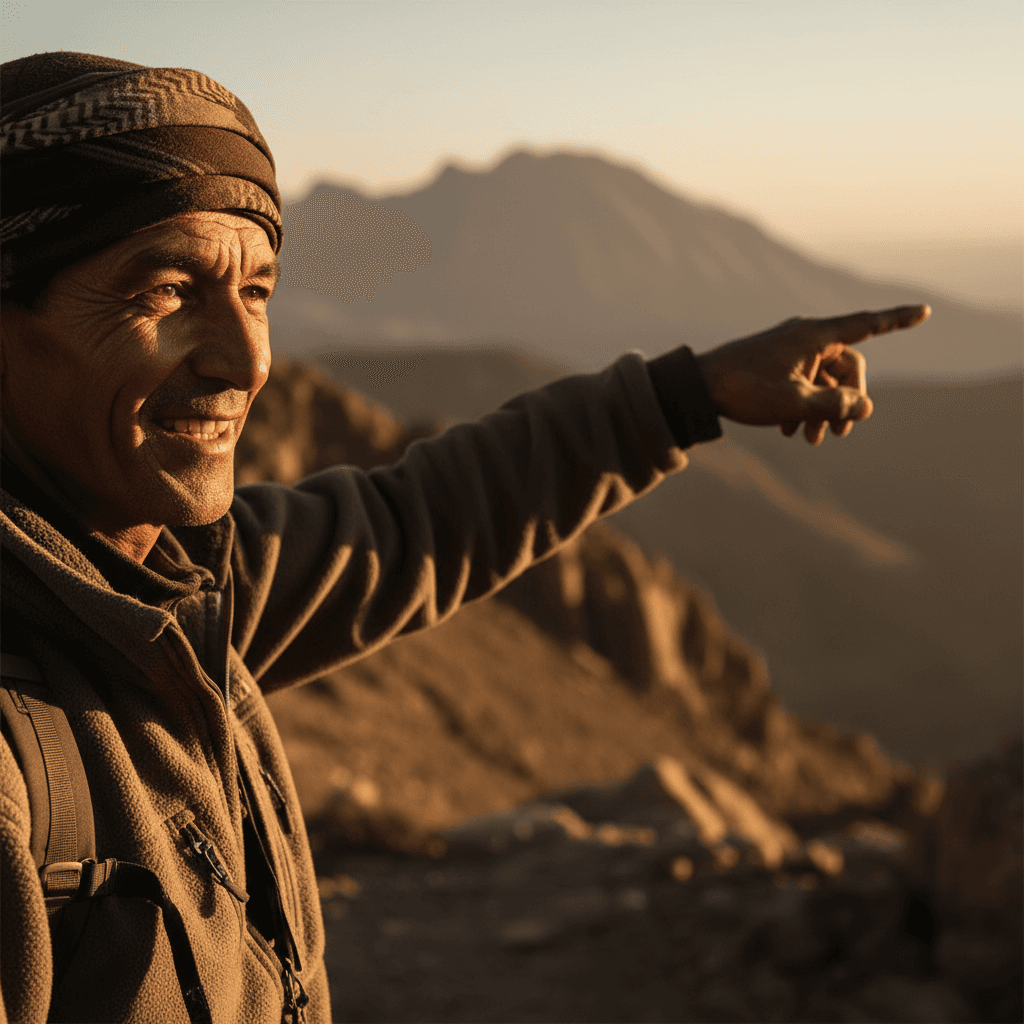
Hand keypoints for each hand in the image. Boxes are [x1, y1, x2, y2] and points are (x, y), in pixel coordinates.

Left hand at [696, 305, 930, 443]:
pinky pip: (803, 382)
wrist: (696, 387)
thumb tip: (865, 407)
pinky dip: (804, 405)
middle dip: (848, 401)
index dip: (897, 321)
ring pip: (824, 379)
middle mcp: (805, 336)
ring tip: (811, 440)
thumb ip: (835, 406)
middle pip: (847, 367)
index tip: (925, 312)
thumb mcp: (795, 403)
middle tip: (838, 436)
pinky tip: (790, 431)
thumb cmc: (744, 389)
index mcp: (815, 335)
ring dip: (824, 410)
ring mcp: (789, 350)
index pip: (866, 326)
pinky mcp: (774, 363)